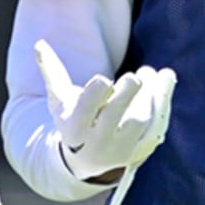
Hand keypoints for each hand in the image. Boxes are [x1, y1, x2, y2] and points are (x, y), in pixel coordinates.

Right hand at [34, 39, 175, 182]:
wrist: (88, 159)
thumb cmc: (73, 121)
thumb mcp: (59, 100)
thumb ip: (52, 72)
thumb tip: (39, 44)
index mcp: (74, 129)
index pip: (84, 112)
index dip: (95, 96)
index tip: (104, 79)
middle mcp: (98, 143)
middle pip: (114, 118)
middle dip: (125, 96)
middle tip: (135, 76)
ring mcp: (122, 149)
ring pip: (140, 122)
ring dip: (150, 95)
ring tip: (152, 72)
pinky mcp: (142, 150)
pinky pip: (157, 127)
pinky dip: (163, 103)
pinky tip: (165, 79)